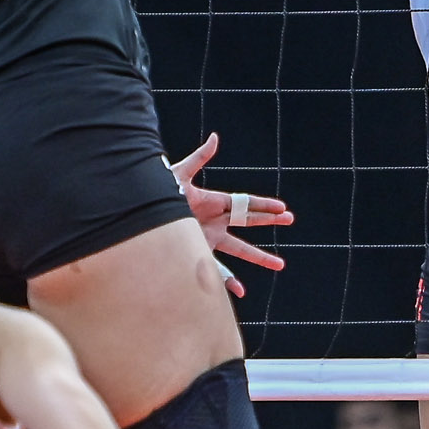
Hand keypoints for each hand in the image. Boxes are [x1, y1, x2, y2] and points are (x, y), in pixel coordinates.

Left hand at [170, 132, 294, 297]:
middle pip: (248, 223)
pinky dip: (229, 281)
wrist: (138, 223)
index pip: (245, 203)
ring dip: (260, 257)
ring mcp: (207, 240)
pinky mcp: (196, 255)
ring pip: (240, 250)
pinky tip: (239, 291)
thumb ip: (199, 158)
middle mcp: (214, 222)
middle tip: (290, 219)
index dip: (264, 205)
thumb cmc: (157, 195)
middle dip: (270, 221)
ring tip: (280, 264)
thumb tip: (215, 137)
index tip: (282, 208)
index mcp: (214, 203)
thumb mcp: (179, 175)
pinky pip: (216, 271)